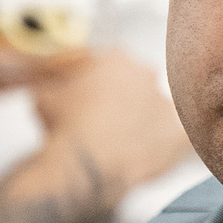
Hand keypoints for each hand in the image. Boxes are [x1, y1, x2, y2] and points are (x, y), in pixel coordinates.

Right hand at [29, 47, 190, 203]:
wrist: (85, 163)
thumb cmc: (64, 128)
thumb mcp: (43, 95)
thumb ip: (52, 83)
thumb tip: (48, 85)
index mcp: (117, 58)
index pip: (111, 63)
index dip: (99, 82)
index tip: (92, 97)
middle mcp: (146, 75)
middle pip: (137, 84)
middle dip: (124, 99)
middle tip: (106, 119)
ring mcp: (166, 104)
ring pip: (156, 110)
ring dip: (144, 121)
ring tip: (124, 140)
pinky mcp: (179, 135)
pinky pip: (179, 137)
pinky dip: (168, 144)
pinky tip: (152, 151)